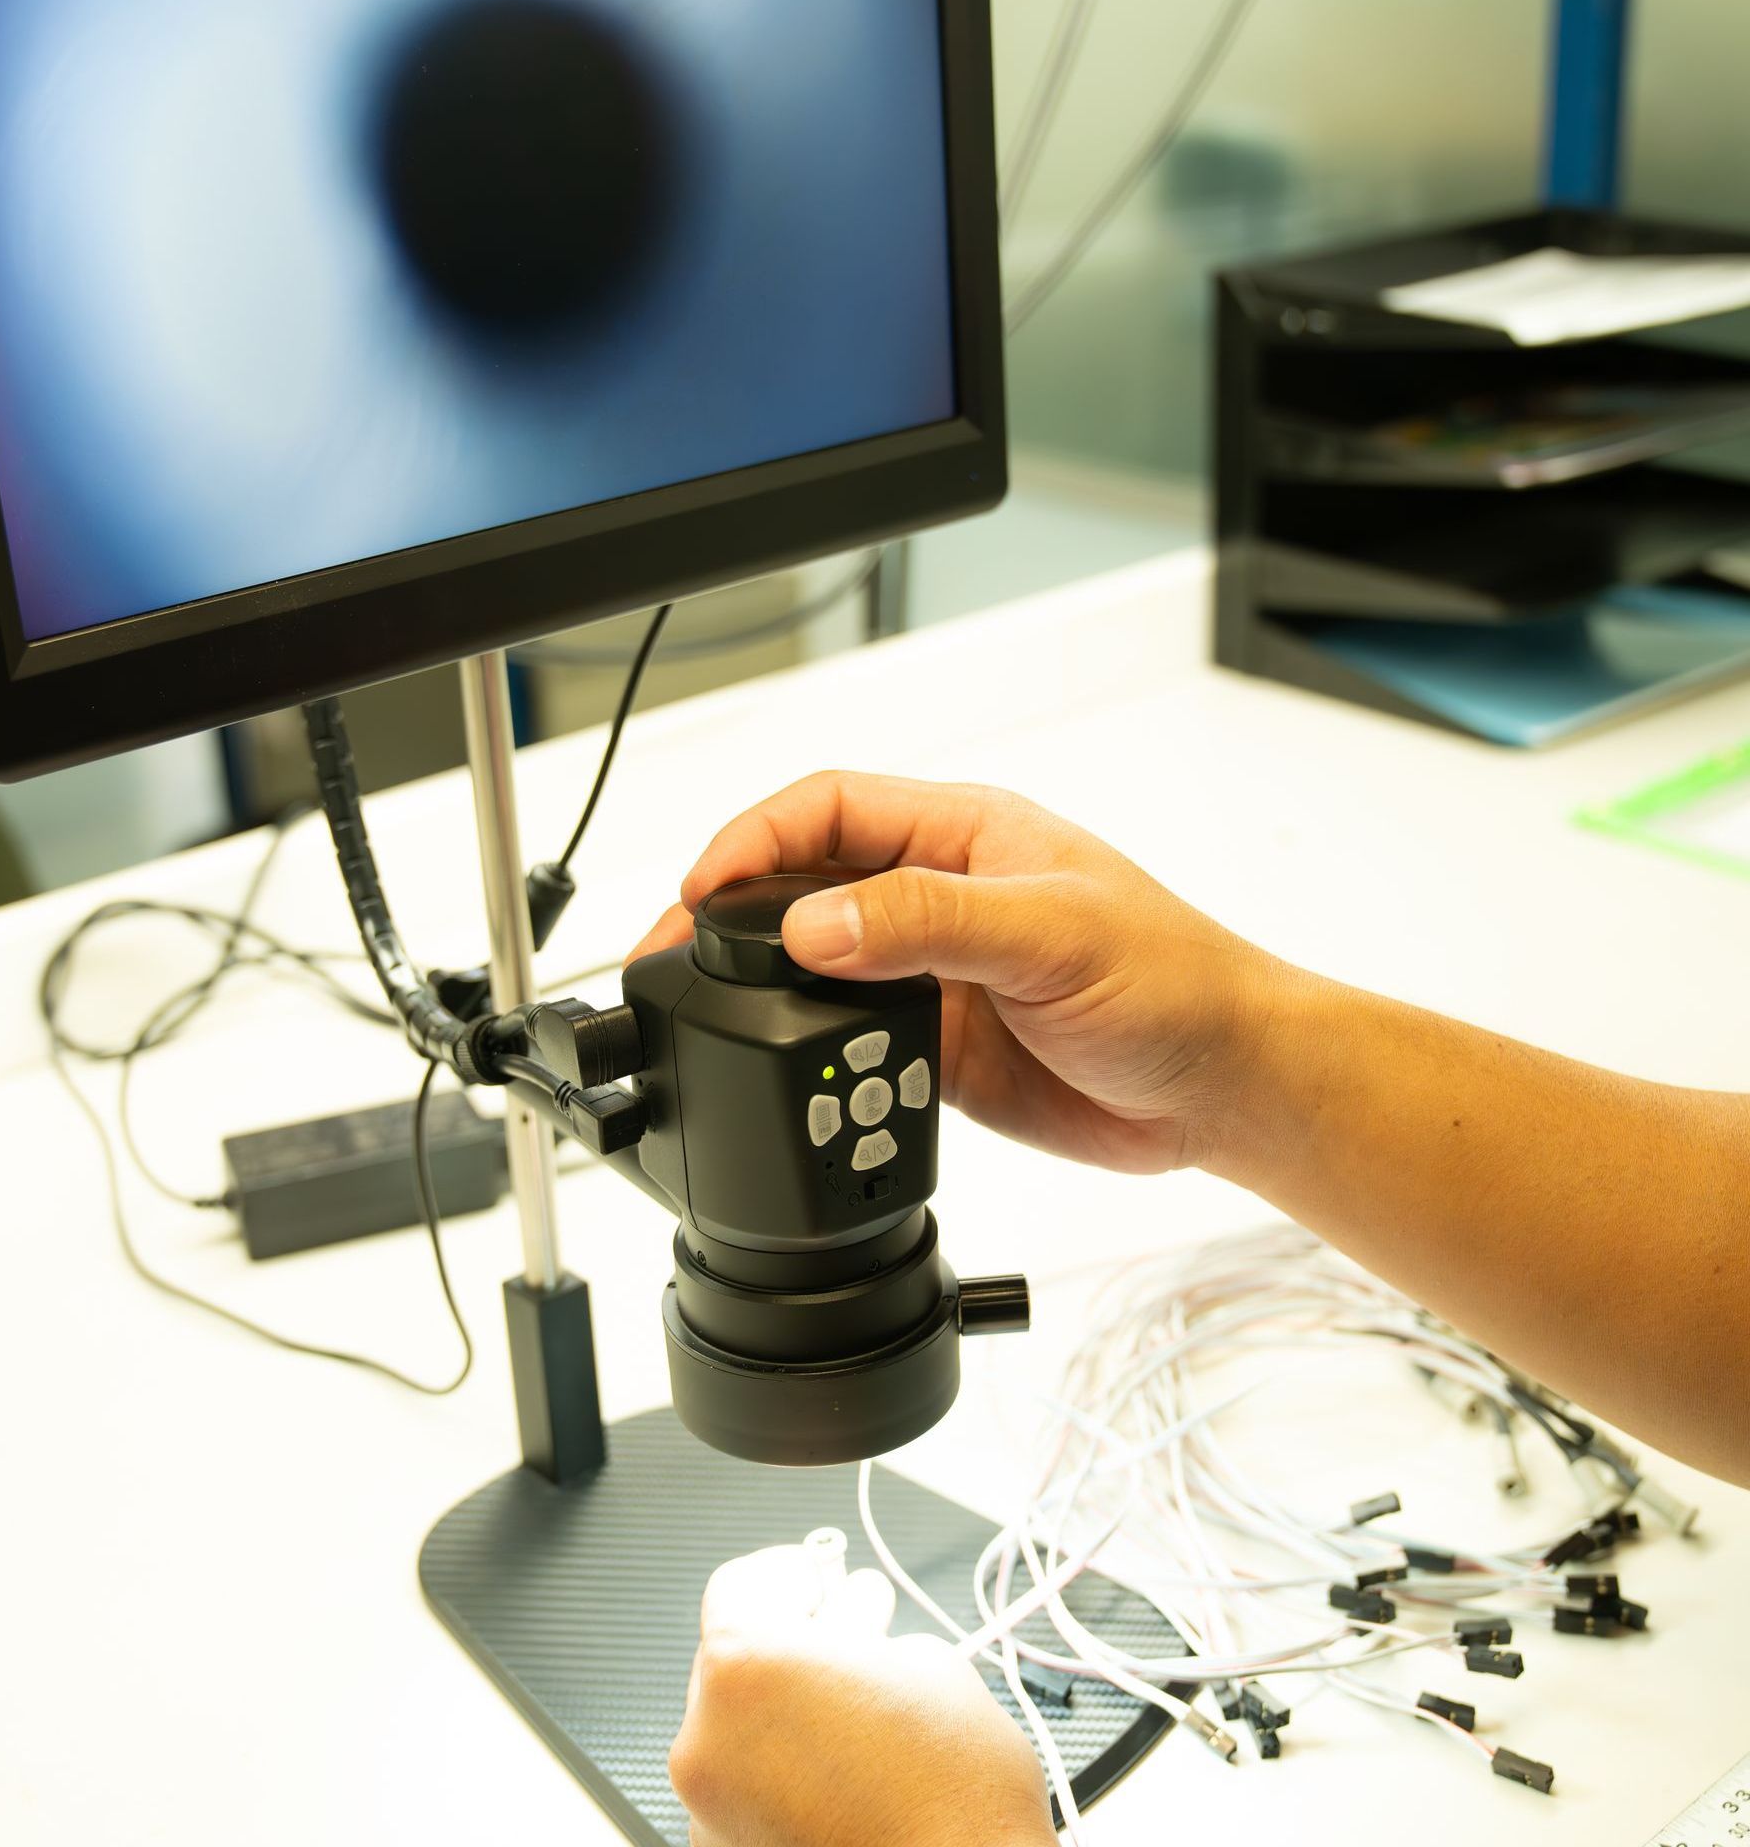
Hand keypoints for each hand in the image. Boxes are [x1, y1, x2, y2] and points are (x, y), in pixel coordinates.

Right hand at [630, 771, 1290, 1173]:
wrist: (1228, 1092)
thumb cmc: (1177, 980)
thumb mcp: (1049, 934)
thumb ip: (928, 923)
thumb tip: (814, 924)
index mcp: (964, 833)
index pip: (828, 809)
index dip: (754, 838)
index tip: (702, 886)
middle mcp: (938, 898)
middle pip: (803, 889)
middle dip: (732, 917)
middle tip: (673, 960)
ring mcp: (933, 976)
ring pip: (816, 974)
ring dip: (770, 999)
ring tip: (718, 1028)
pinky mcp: (937, 1052)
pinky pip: (848, 1049)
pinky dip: (813, 1064)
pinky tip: (798, 1084)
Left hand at [670, 1545, 1053, 1846]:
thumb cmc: (951, 1795)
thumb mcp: (923, 1660)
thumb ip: (861, 1632)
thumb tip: (846, 1631)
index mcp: (742, 1667)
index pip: (740, 1585)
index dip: (789, 1573)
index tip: (817, 1575)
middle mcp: (707, 1738)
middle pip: (739, 1659)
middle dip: (797, 1642)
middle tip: (854, 1636)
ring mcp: (710, 1807)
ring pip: (743, 1728)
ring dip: (791, 1710)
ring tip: (859, 1713)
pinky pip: (748, 1789)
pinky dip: (785, 1772)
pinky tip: (845, 1771)